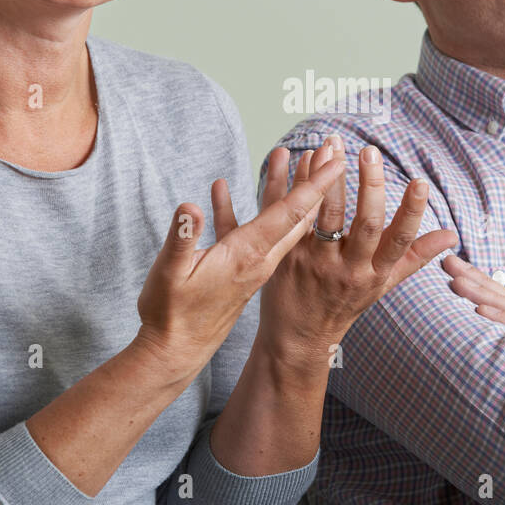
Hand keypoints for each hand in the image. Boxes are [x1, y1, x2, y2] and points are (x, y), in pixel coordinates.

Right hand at [133, 144, 346, 379]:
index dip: (313, 185)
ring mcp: (252, 265)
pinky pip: (249, 232)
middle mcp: (258, 259)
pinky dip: (240, 209)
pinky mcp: (239, 271)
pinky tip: (221, 191)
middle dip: (314, 181)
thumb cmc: (171, 315)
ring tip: (285, 157)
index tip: (335, 160)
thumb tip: (190, 206)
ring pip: (277, 221)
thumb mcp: (169, 275)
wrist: (176, 352)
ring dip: (285, 190)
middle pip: (297, 215)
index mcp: (247, 254)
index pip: (290, 213)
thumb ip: (182, 238)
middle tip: (329, 151)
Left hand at [257, 136, 457, 365]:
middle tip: (370, 152)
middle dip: (369, 186)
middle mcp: (348, 268)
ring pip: (325, 216)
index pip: (399, 240)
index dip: (412, 212)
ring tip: (332, 145)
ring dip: (329, 178)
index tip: (420, 182)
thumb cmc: (345, 303)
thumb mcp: (384, 284)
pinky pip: (289, 216)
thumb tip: (452, 236)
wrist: (298, 335)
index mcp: (375, 273)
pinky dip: (291, 184)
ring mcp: (314, 262)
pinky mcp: (285, 255)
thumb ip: (415, 256)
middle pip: (365, 225)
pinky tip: (297, 156)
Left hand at [441, 254, 504, 339]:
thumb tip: (464, 310)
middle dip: (472, 277)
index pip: (494, 290)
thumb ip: (492, 326)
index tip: (448, 262)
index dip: (472, 274)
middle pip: (499, 294)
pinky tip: (480, 312)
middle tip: (449, 265)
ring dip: (480, 294)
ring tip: (458, 284)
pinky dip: (500, 319)